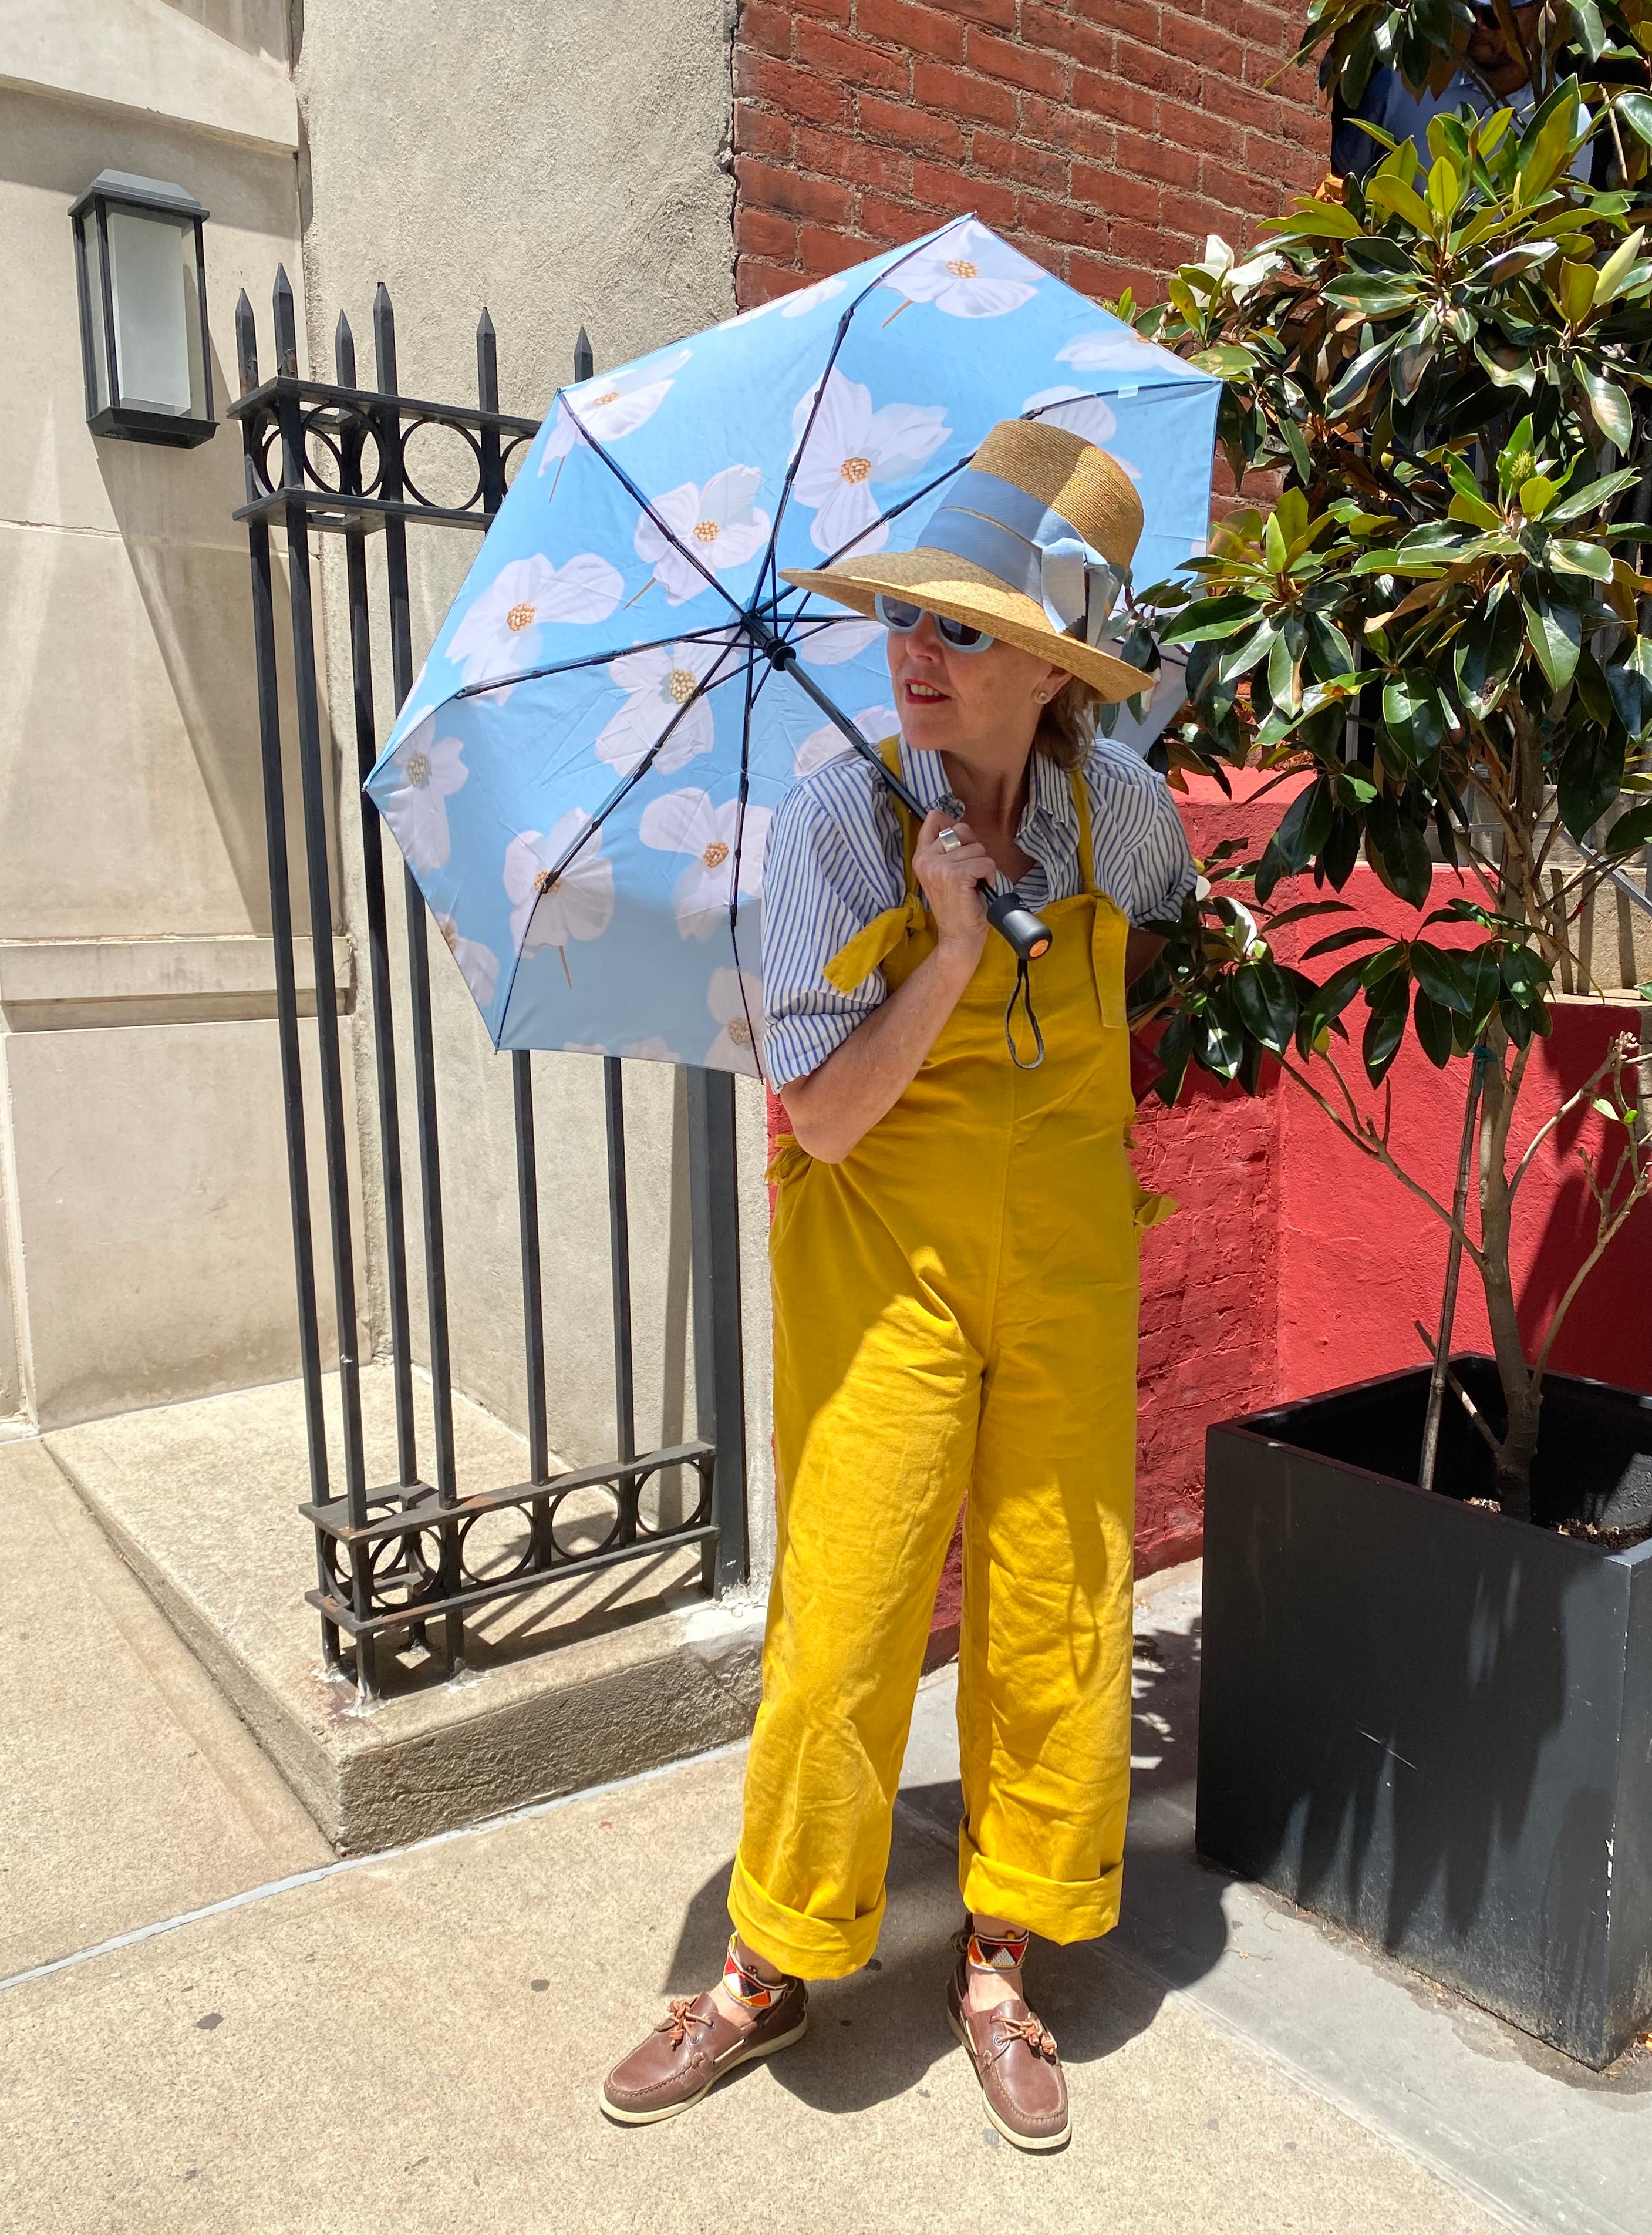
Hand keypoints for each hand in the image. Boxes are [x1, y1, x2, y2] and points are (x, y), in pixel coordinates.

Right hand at [914, 807, 990, 965]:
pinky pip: (985, 862)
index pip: (933, 819)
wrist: (958, 936)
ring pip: (977, 848)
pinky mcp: (956, 875)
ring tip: (974, 884)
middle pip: (961, 830)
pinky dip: (990, 875)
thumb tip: (954, 822)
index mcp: (921, 856)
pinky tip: (981, 888)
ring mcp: (940, 867)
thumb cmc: (958, 905)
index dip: (952, 825)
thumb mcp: (945, 872)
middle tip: (970, 872)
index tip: (961, 843)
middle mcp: (926, 859)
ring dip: (983, 866)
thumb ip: (947, 847)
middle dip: (973, 848)